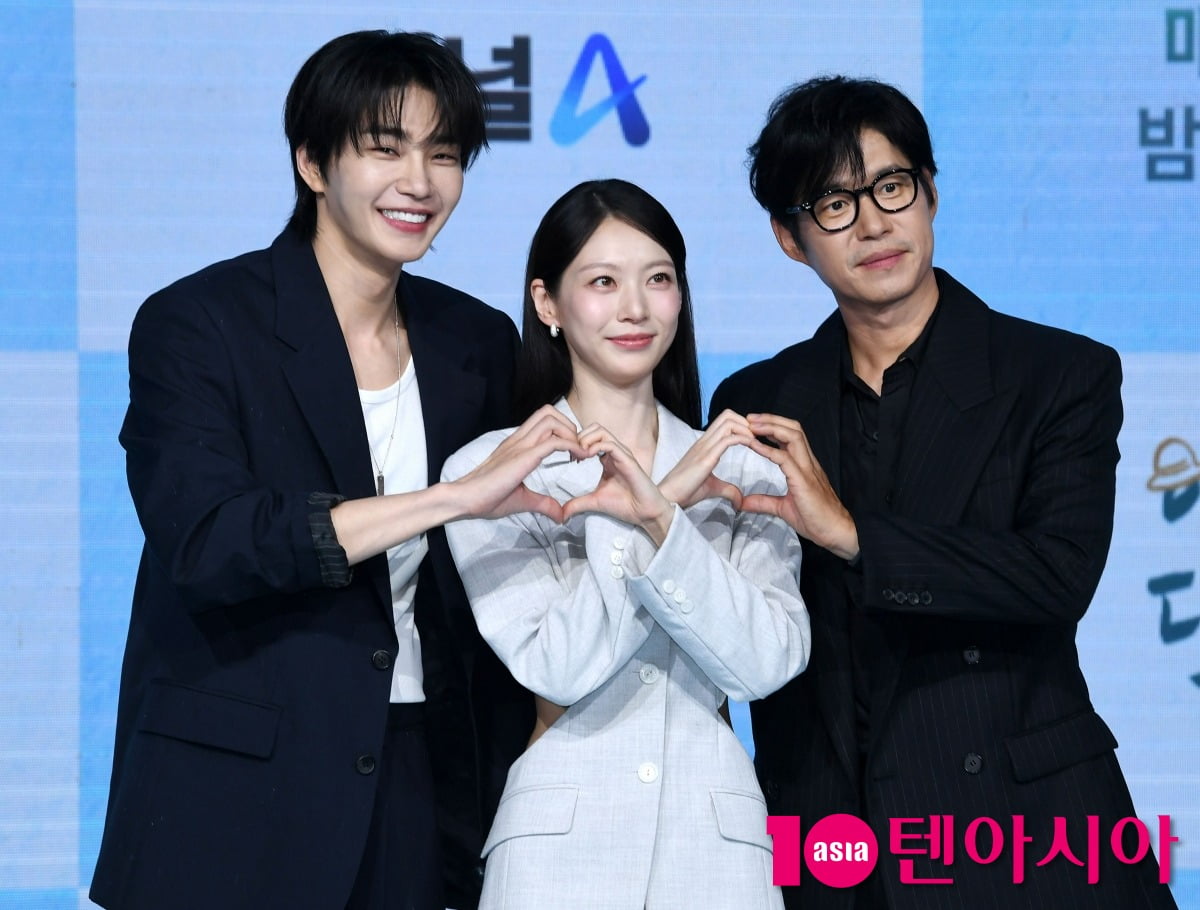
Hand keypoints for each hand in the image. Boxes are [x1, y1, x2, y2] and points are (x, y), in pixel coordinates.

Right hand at [453, 405, 587, 522]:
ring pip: (552, 420)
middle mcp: (519, 440)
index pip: (543, 420)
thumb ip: (543, 503)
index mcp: (517, 445)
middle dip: (570, 426)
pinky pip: (553, 442)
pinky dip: (571, 446)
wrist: (465, 500)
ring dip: (571, 434)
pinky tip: (577, 458)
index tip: (575, 453)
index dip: (564, 430)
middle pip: (549, 412)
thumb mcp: (523, 500)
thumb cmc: (487, 498)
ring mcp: (519, 446)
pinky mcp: (522, 457)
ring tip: (577, 454)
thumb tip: (561, 515)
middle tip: (577, 449)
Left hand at [562, 424, 674, 544]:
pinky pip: (610, 444)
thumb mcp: (594, 502)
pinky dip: (595, 447)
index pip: (590, 437)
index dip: (576, 443)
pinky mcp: (628, 460)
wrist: (645, 514)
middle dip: (579, 437)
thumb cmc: (625, 505)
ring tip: (579, 455)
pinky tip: (587, 458)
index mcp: (607, 458)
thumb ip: (577, 504)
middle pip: (594, 428)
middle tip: (572, 454)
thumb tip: (561, 514)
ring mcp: (622, 454)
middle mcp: (615, 452)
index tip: (570, 458)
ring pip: (601, 431)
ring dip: (585, 439)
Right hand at [658, 409, 753, 508]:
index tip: (753, 438)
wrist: (668, 497)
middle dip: (746, 422)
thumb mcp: (712, 488)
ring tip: (755, 442)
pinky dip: (743, 439)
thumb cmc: (685, 491)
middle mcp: (704, 441)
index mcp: (704, 444)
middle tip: (756, 438)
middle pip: (727, 415)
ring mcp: (704, 448)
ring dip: (746, 429)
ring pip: (728, 422)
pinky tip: (751, 447)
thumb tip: (740, 500)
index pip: (724, 421)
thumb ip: (728, 490)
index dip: (741, 424)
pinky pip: (728, 440)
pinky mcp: (705, 458)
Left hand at [743, 413, 858, 559]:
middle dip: (771, 419)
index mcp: (804, 466)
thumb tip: (742, 502)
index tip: (753, 424)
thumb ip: (763, 501)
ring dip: (771, 428)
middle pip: (793, 429)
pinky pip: (786, 459)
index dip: (773, 426)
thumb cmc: (815, 519)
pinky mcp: (804, 482)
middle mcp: (808, 463)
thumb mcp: (782, 508)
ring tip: (752, 425)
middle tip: (749, 418)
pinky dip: (769, 450)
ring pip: (793, 437)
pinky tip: (754, 445)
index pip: (791, 436)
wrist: (836, 533)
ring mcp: (808, 470)